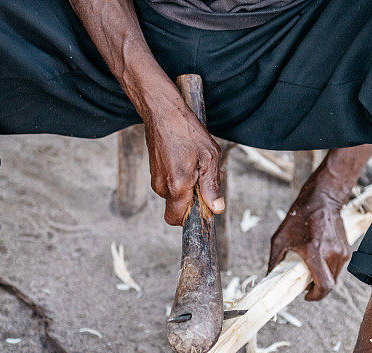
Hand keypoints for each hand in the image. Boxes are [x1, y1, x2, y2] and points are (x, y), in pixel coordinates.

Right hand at [146, 106, 224, 225]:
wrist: (163, 113)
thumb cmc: (187, 132)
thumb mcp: (209, 158)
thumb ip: (212, 186)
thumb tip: (216, 208)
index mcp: (177, 186)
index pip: (176, 219)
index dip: (190, 217)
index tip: (202, 206)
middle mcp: (163, 186)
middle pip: (177, 208)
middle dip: (192, 200)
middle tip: (203, 179)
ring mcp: (156, 179)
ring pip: (175, 195)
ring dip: (187, 187)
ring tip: (196, 165)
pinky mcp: (155, 171)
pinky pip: (170, 184)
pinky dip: (180, 178)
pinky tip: (187, 160)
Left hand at [268, 182, 350, 300]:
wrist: (322, 200)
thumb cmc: (299, 218)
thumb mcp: (279, 239)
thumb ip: (274, 260)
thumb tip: (269, 277)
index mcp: (315, 252)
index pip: (324, 285)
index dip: (316, 296)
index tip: (306, 296)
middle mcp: (332, 253)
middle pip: (330, 284)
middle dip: (317, 289)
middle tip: (306, 285)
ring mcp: (342, 252)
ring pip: (334, 277)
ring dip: (324, 279)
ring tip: (311, 270)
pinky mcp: (346, 249)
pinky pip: (338, 267)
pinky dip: (329, 269)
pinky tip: (319, 260)